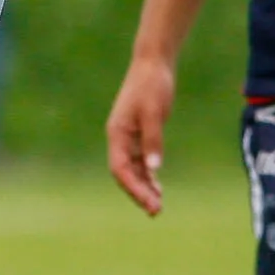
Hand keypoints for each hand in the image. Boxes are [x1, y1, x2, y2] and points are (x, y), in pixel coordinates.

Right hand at [106, 56, 175, 214]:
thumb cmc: (152, 85)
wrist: (153, 64)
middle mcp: (119, 138)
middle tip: (155, 211)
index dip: (132, 188)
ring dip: (144, 187)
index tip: (148, 202)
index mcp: (117, 133)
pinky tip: (158, 187)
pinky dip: (148, 174)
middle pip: (125, 173)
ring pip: (133, 169)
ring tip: (157, 205)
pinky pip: (140, 161)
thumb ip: (153, 139)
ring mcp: (128, 137)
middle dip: (138, 193)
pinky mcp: (139, 133)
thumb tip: (153, 168)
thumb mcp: (154, 112)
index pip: (120, 169)